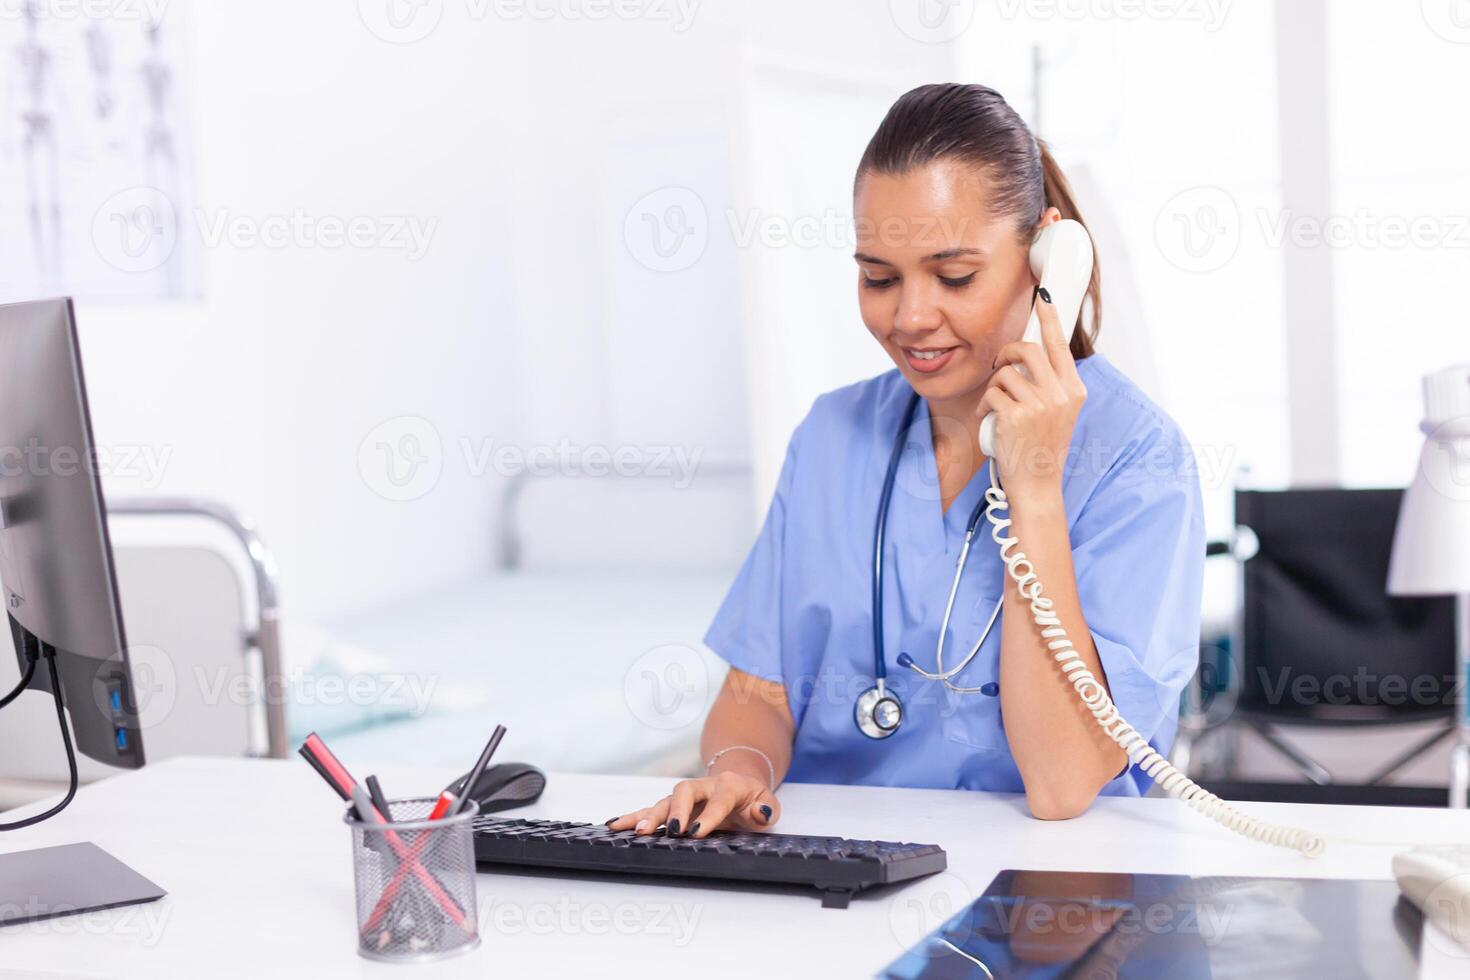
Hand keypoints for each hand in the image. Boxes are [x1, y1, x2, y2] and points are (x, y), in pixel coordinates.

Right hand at [605, 770, 779, 837]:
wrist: (740, 783)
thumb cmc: (752, 799)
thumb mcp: (767, 802)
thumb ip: (766, 809)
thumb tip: (761, 813)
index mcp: (728, 785)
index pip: (718, 799)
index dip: (708, 815)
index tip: (696, 832)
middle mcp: (703, 787)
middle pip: (684, 792)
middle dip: (675, 811)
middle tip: (670, 831)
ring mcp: (686, 796)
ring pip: (664, 801)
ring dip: (649, 815)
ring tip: (636, 830)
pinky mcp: (674, 806)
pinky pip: (651, 809)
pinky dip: (634, 816)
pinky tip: (616, 824)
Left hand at [981, 288, 1085, 494]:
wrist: (1037, 485)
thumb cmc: (1042, 449)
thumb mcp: (1058, 414)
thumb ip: (1050, 386)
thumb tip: (1028, 356)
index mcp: (1074, 391)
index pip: (1061, 346)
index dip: (1050, 319)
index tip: (1044, 299)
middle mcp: (1060, 395)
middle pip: (1029, 350)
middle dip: (1007, 352)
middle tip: (1000, 364)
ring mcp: (1039, 405)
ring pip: (1005, 374)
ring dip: (994, 387)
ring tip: (998, 406)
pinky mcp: (1015, 415)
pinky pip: (992, 393)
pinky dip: (986, 405)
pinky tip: (992, 419)